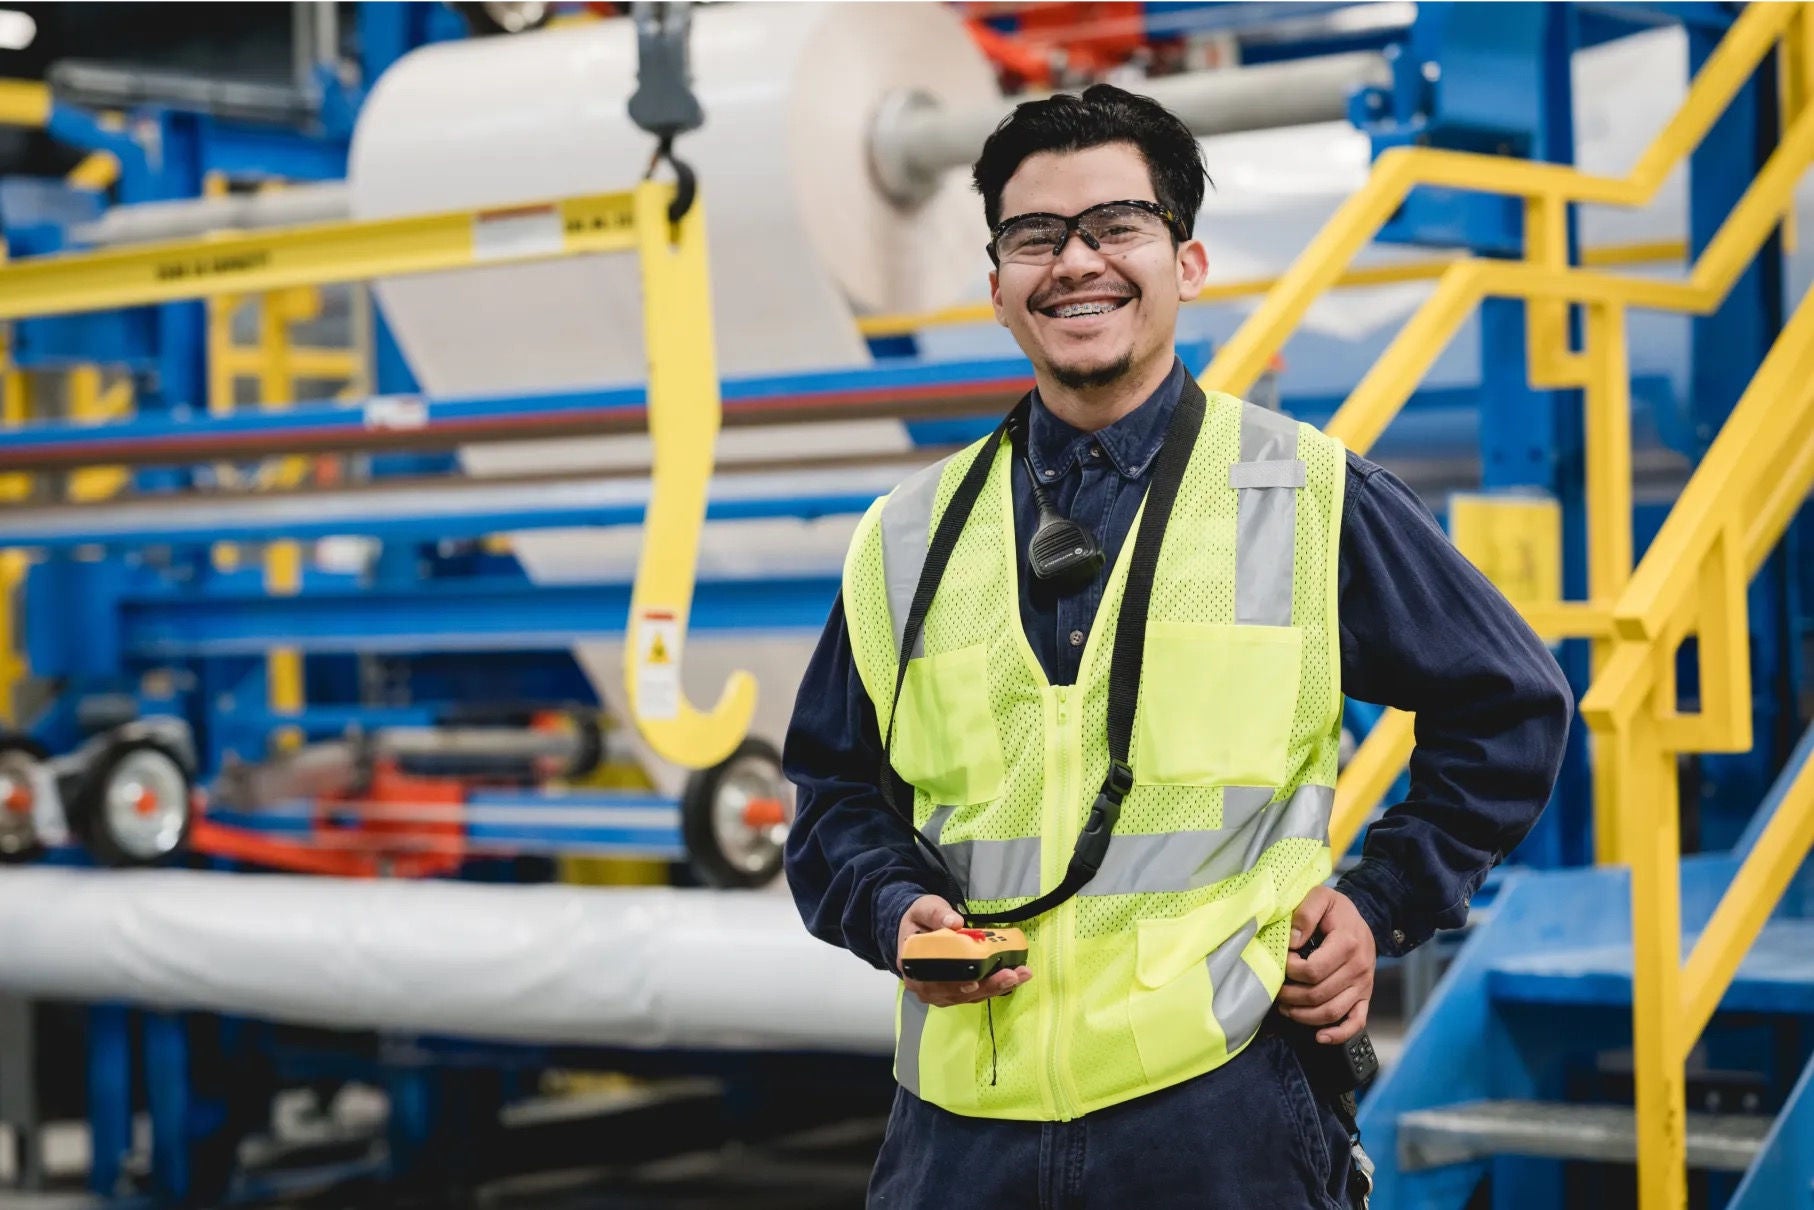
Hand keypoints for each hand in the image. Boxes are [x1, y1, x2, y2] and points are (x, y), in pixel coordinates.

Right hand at [896, 894, 1031, 1007]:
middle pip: (957, 993)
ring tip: (1020, 975)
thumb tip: (954, 922)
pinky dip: (997, 985)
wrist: (919, 927)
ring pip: (971, 996)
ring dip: (997, 987)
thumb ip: (936, 914)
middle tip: (1011, 976)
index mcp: (913, 968)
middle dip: (987, 986)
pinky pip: (978, 992)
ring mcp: (943, 992)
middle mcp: (926, 988)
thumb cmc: (920, 920)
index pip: (933, 982)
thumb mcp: (924, 909)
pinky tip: (1016, 976)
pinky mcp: (958, 991)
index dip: (954, 985)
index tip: (974, 983)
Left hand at [1276, 886, 1374, 1043]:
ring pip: (1331, 1012)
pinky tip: (1319, 1037)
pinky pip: (1356, 1022)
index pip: (1313, 971)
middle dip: (1290, 995)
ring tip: (1285, 1006)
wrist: (1361, 918)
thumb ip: (1305, 913)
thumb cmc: (1336, 910)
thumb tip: (1293, 942)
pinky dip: (1338, 1034)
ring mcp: (1363, 986)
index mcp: (1348, 944)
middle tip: (1276, 988)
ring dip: (1303, 1015)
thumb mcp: (1320, 897)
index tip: (1282, 961)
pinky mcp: (1365, 997)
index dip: (1290, 971)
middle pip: (1318, 995)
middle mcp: (1359, 969)